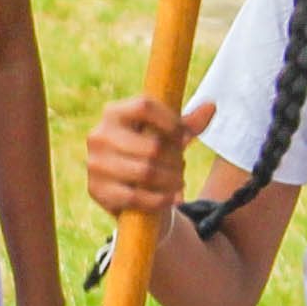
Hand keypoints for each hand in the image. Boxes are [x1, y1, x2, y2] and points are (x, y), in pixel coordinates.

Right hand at [81, 90, 208, 224]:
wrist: (123, 188)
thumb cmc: (148, 152)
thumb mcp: (167, 136)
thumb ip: (188, 124)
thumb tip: (211, 106)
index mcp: (114, 113)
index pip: (144, 106)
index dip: (171, 121)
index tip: (183, 136)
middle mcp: (99, 136)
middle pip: (152, 146)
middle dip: (176, 160)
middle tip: (182, 167)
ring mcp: (95, 164)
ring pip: (146, 172)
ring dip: (171, 180)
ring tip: (179, 182)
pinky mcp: (97, 190)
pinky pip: (136, 196)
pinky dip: (160, 199)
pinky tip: (171, 198)